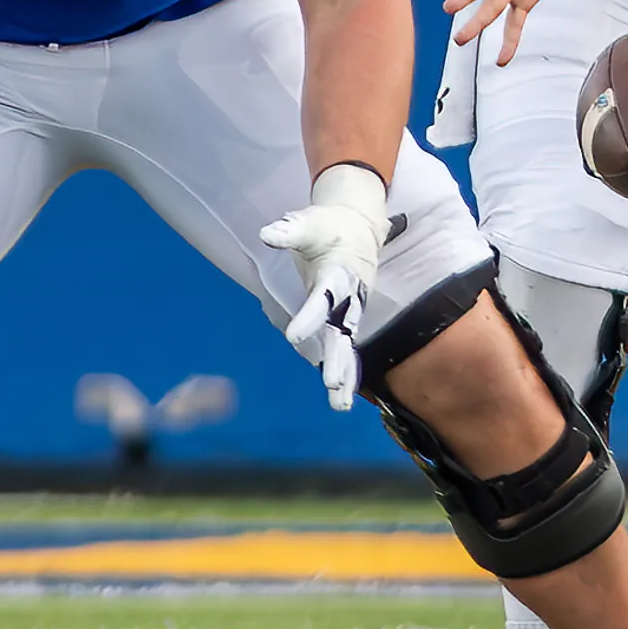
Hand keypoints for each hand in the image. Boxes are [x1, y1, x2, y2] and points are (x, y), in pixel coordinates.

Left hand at [263, 169, 388, 411]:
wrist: (361, 228)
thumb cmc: (330, 225)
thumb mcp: (309, 222)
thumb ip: (290, 230)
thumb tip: (267, 233)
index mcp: (340, 270)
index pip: (325, 296)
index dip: (311, 317)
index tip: (293, 338)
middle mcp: (350, 294)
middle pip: (344, 328)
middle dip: (339, 355)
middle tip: (331, 382)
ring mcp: (351, 309)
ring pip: (348, 343)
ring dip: (346, 373)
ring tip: (339, 405)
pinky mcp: (348, 318)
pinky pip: (346, 347)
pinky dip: (347, 373)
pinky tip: (341, 399)